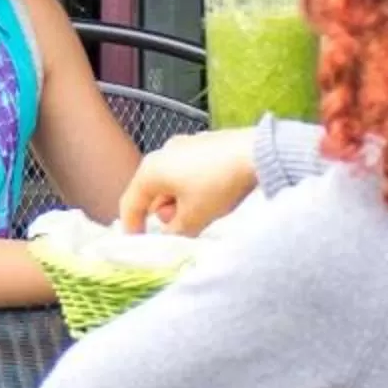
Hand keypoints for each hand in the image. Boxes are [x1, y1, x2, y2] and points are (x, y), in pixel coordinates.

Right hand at [116, 127, 261, 235]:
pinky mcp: (204, 143)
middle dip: (165, 214)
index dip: (133, 228)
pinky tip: (214, 194)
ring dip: (179, 201)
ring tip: (203, 211)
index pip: (130, 204)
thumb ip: (174, 232)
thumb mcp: (193, 219)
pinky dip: (193, 187)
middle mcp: (162, 153)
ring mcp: (183, 144)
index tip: (141, 244)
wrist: (256, 153)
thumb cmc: (217, 185)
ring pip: (171, 182)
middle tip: (185, 227)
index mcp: (150, 170)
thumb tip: (171, 234)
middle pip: (152, 192)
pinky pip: (188, 171)